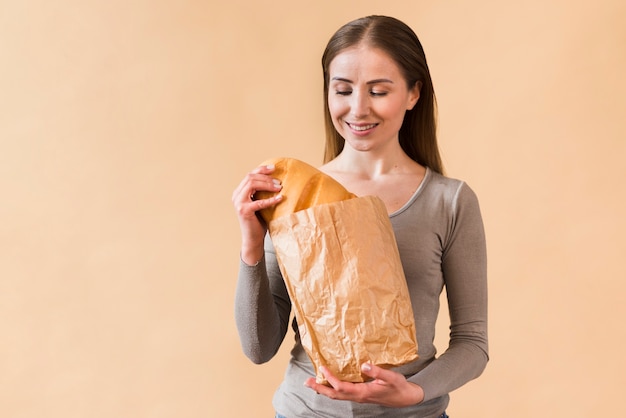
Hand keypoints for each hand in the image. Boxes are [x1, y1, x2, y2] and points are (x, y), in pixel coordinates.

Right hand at [232, 163, 282, 264]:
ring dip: (267, 185)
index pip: (249, 175)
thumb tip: (278, 180)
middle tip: (279, 182)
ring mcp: (239, 203)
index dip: (261, 169)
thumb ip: (262, 192)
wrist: (253, 239)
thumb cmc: (259, 221)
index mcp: (239, 192)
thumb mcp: (260, 203)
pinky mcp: (244, 211)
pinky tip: (280, 198)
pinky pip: (259, 202)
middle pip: (250, 178)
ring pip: (252, 185)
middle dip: (266, 177)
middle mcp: (236, 195)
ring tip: (279, 188)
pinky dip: (270, 199)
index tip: (274, 168)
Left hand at [304, 363, 423, 407]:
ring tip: (313, 383)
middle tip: (307, 382)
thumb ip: (378, 371)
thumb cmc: (398, 387)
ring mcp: (359, 396)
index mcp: (363, 392)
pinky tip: (330, 383)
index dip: (330, 379)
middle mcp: (358, 396)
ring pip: (337, 395)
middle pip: (334, 394)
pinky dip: (333, 389)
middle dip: (320, 388)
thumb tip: (364, 365)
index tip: (322, 368)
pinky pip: (343, 393)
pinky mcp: (361, 394)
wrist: (406, 397)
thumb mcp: (391, 377)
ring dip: (324, 390)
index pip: (341, 387)